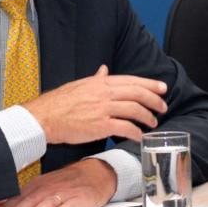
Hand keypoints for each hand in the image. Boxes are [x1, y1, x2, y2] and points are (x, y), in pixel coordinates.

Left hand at [0, 159, 116, 206]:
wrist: (97, 172)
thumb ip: (26, 195)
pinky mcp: (81, 198)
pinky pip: (71, 204)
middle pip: (35, 198)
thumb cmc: (70, 181)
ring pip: (51, 201)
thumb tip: (1, 205)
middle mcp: (54, 187)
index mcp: (43, 184)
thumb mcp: (47, 184)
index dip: (11, 204)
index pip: (24, 194)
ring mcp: (68, 192)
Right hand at [24, 65, 167, 143]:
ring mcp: (103, 109)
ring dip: (147, 117)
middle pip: (137, 93)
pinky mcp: (100, 126)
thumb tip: (104, 70)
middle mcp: (105, 93)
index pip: (132, 80)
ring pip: (134, 110)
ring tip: (153, 123)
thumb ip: (96, 78)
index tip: (162, 88)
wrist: (44, 117)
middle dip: (154, 100)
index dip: (150, 84)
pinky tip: (139, 136)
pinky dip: (135, 132)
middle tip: (163, 106)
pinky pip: (125, 128)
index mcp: (101, 82)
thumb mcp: (80, 84)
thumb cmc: (59, 102)